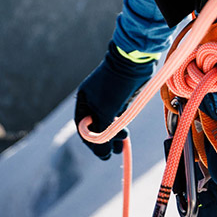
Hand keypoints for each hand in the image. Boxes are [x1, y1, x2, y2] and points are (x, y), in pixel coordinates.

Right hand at [73, 45, 154, 160]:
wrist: (134, 62)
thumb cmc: (115, 85)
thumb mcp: (106, 111)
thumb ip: (102, 133)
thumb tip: (102, 154)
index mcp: (84, 100)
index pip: (83, 127)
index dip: (91, 142)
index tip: (101, 153)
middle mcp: (93, 100)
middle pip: (96, 126)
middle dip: (105, 140)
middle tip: (113, 152)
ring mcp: (107, 99)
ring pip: (108, 123)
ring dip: (114, 136)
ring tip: (122, 143)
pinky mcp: (120, 99)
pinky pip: (117, 118)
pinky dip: (120, 127)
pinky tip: (125, 134)